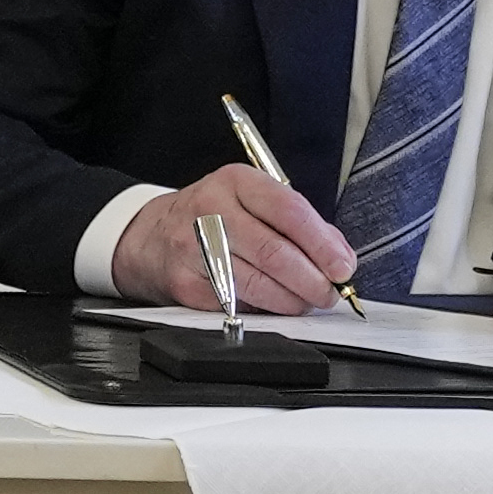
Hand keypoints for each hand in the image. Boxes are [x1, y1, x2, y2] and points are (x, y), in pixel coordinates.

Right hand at [118, 163, 355, 311]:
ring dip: (292, 301)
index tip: (343, 267)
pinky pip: (238, 305)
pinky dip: (264, 311)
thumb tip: (340, 257)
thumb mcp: (251, 202)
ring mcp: (194, 248)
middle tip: (329, 293)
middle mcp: (210, 210)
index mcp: (236, 182)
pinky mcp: (185, 285)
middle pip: (275, 252)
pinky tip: (271, 305)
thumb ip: (299, 223)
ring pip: (258, 285)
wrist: (149, 239)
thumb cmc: (213, 218)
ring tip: (305, 302)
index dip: (322, 244)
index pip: (289, 210)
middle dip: (312, 280)